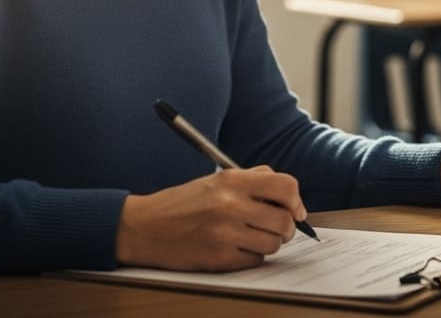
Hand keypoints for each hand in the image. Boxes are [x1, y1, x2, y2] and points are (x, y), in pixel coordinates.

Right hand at [115, 166, 307, 270]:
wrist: (143, 227)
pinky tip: (235, 247)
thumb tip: (289, 193)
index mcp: (232, 180)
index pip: (286, 186)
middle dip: (286, 228)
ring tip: (251, 237)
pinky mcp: (218, 257)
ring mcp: (224, 232)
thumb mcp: (216, 179)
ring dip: (268, 243)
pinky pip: (255, 260)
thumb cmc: (181, 203)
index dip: (296, 201)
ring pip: (273, 243)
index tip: (295, 210)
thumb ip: (252, 179)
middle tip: (276, 228)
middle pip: (284, 220)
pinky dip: (251, 256)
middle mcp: (230, 204)